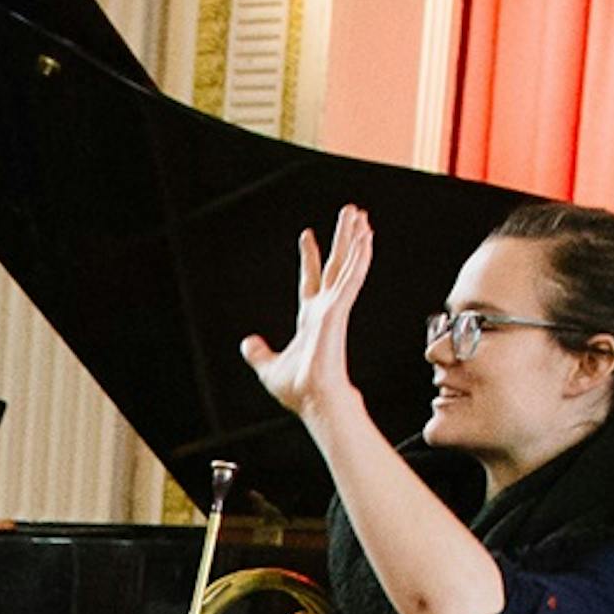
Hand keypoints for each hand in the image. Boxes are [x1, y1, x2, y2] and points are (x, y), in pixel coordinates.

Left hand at [241, 205, 374, 424]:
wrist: (314, 400)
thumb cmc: (299, 390)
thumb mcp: (268, 367)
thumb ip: (259, 353)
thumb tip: (248, 343)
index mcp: (311, 319)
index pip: (311, 280)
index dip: (310, 257)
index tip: (307, 236)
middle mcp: (326, 309)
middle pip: (336, 265)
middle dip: (342, 238)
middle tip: (349, 213)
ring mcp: (335, 308)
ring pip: (346, 264)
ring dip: (354, 238)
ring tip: (360, 214)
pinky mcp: (339, 310)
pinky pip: (351, 277)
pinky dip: (359, 257)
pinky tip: (366, 238)